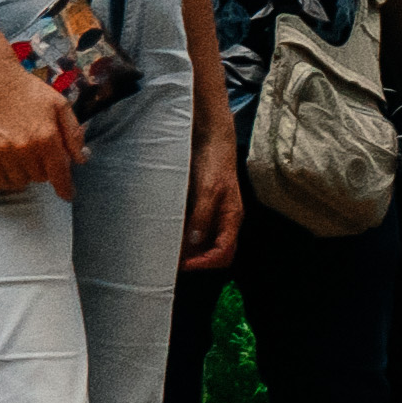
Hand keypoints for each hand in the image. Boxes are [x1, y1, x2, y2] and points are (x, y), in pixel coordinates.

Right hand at [0, 55, 82, 196]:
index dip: (65, 188)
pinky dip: (8, 180)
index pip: (59, 174)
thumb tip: (81, 159)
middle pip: (41, 177)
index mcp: (46, 136)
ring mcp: (2, 151)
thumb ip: (73, 133)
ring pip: (21, 181)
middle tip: (43, 153)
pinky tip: (13, 169)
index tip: (68, 195)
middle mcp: (24, 147)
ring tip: (27, 157)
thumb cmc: (30, 91)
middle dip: (46, 169)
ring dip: (27, 174)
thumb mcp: (60, 106)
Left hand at [183, 114, 242, 272]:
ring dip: (190, 249)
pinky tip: (171, 232)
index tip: (182, 264)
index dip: (204, 262)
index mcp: (232, 218)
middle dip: (198, 260)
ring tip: (169, 248)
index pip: (223, 253)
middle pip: (218, 253)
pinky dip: (186, 236)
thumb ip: (201, 216)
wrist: (211, 138)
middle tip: (174, 261)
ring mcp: (217, 213)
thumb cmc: (213, 161)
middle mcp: (226, 219)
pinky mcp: (205, 206)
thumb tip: (193, 243)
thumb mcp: (207, 189)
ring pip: (207, 243)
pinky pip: (198, 230)